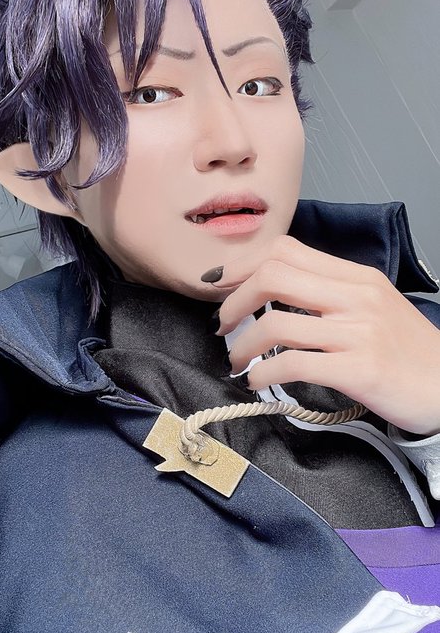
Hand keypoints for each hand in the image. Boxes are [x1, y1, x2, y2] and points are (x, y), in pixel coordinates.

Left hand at [207, 235, 439, 436]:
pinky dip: (263, 374)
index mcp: (358, 278)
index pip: (287, 251)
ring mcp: (358, 334)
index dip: (244, 267)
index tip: (225, 288)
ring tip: (237, 360)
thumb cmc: (409, 353)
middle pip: (273, 276)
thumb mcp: (376, 307)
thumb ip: (332, 294)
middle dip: (233, 301)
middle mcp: (357, 298)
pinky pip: (293, 365)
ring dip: (242, 345)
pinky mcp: (359, 371)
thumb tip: (276, 294)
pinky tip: (258, 381)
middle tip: (223, 324)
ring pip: (275, 324)